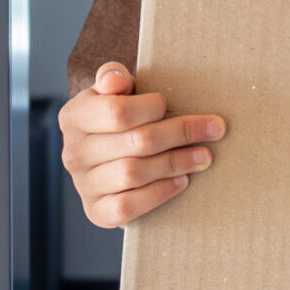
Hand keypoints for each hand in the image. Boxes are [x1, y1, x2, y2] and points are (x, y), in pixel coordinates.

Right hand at [57, 62, 225, 227]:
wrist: (108, 159)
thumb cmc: (117, 119)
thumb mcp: (114, 92)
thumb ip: (114, 78)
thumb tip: (116, 79)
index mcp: (74, 117)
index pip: (116, 111)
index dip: (151, 107)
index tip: (170, 104)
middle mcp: (73, 153)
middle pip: (136, 142)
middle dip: (181, 133)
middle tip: (215, 129)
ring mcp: (84, 185)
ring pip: (134, 173)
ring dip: (177, 163)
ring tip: (205, 156)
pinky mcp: (97, 212)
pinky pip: (127, 207)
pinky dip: (159, 193)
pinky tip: (181, 181)